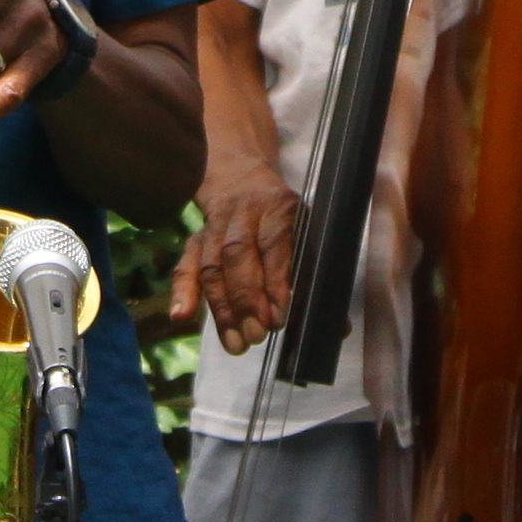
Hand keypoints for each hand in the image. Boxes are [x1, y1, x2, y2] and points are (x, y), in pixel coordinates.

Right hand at [166, 161, 299, 354]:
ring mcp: (215, 227)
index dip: (275, 280)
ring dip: (222, 307)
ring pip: (212, 265)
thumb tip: (339, 329)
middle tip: (257, 335)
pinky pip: (186, 265)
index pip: (274, 243)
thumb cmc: (284, 217)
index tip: (279, 316)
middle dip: (246, 299)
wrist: (241, 178)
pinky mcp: (195, 239)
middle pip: (237, 255)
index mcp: (278, 208)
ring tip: (235, 343)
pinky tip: (181, 317)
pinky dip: (182, 292)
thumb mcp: (306, 230)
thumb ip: (318, 277)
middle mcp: (243, 214)